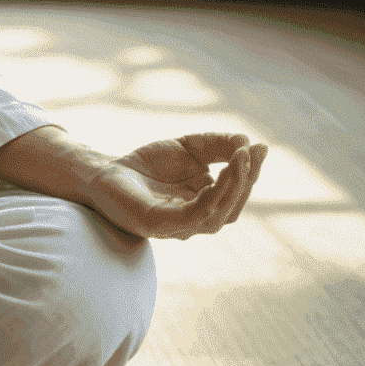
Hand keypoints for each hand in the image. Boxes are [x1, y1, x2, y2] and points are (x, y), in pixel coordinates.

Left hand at [83, 132, 267, 239]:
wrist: (102, 171)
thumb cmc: (146, 165)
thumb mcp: (186, 148)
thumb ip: (215, 145)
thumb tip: (246, 139)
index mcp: (206, 206)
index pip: (236, 194)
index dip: (250, 172)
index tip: (262, 146)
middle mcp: (196, 221)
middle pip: (232, 207)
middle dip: (246, 179)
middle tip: (251, 151)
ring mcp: (178, 226)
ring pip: (217, 215)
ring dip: (232, 187)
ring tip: (239, 159)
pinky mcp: (159, 223)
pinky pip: (192, 216)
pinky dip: (208, 200)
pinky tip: (215, 178)